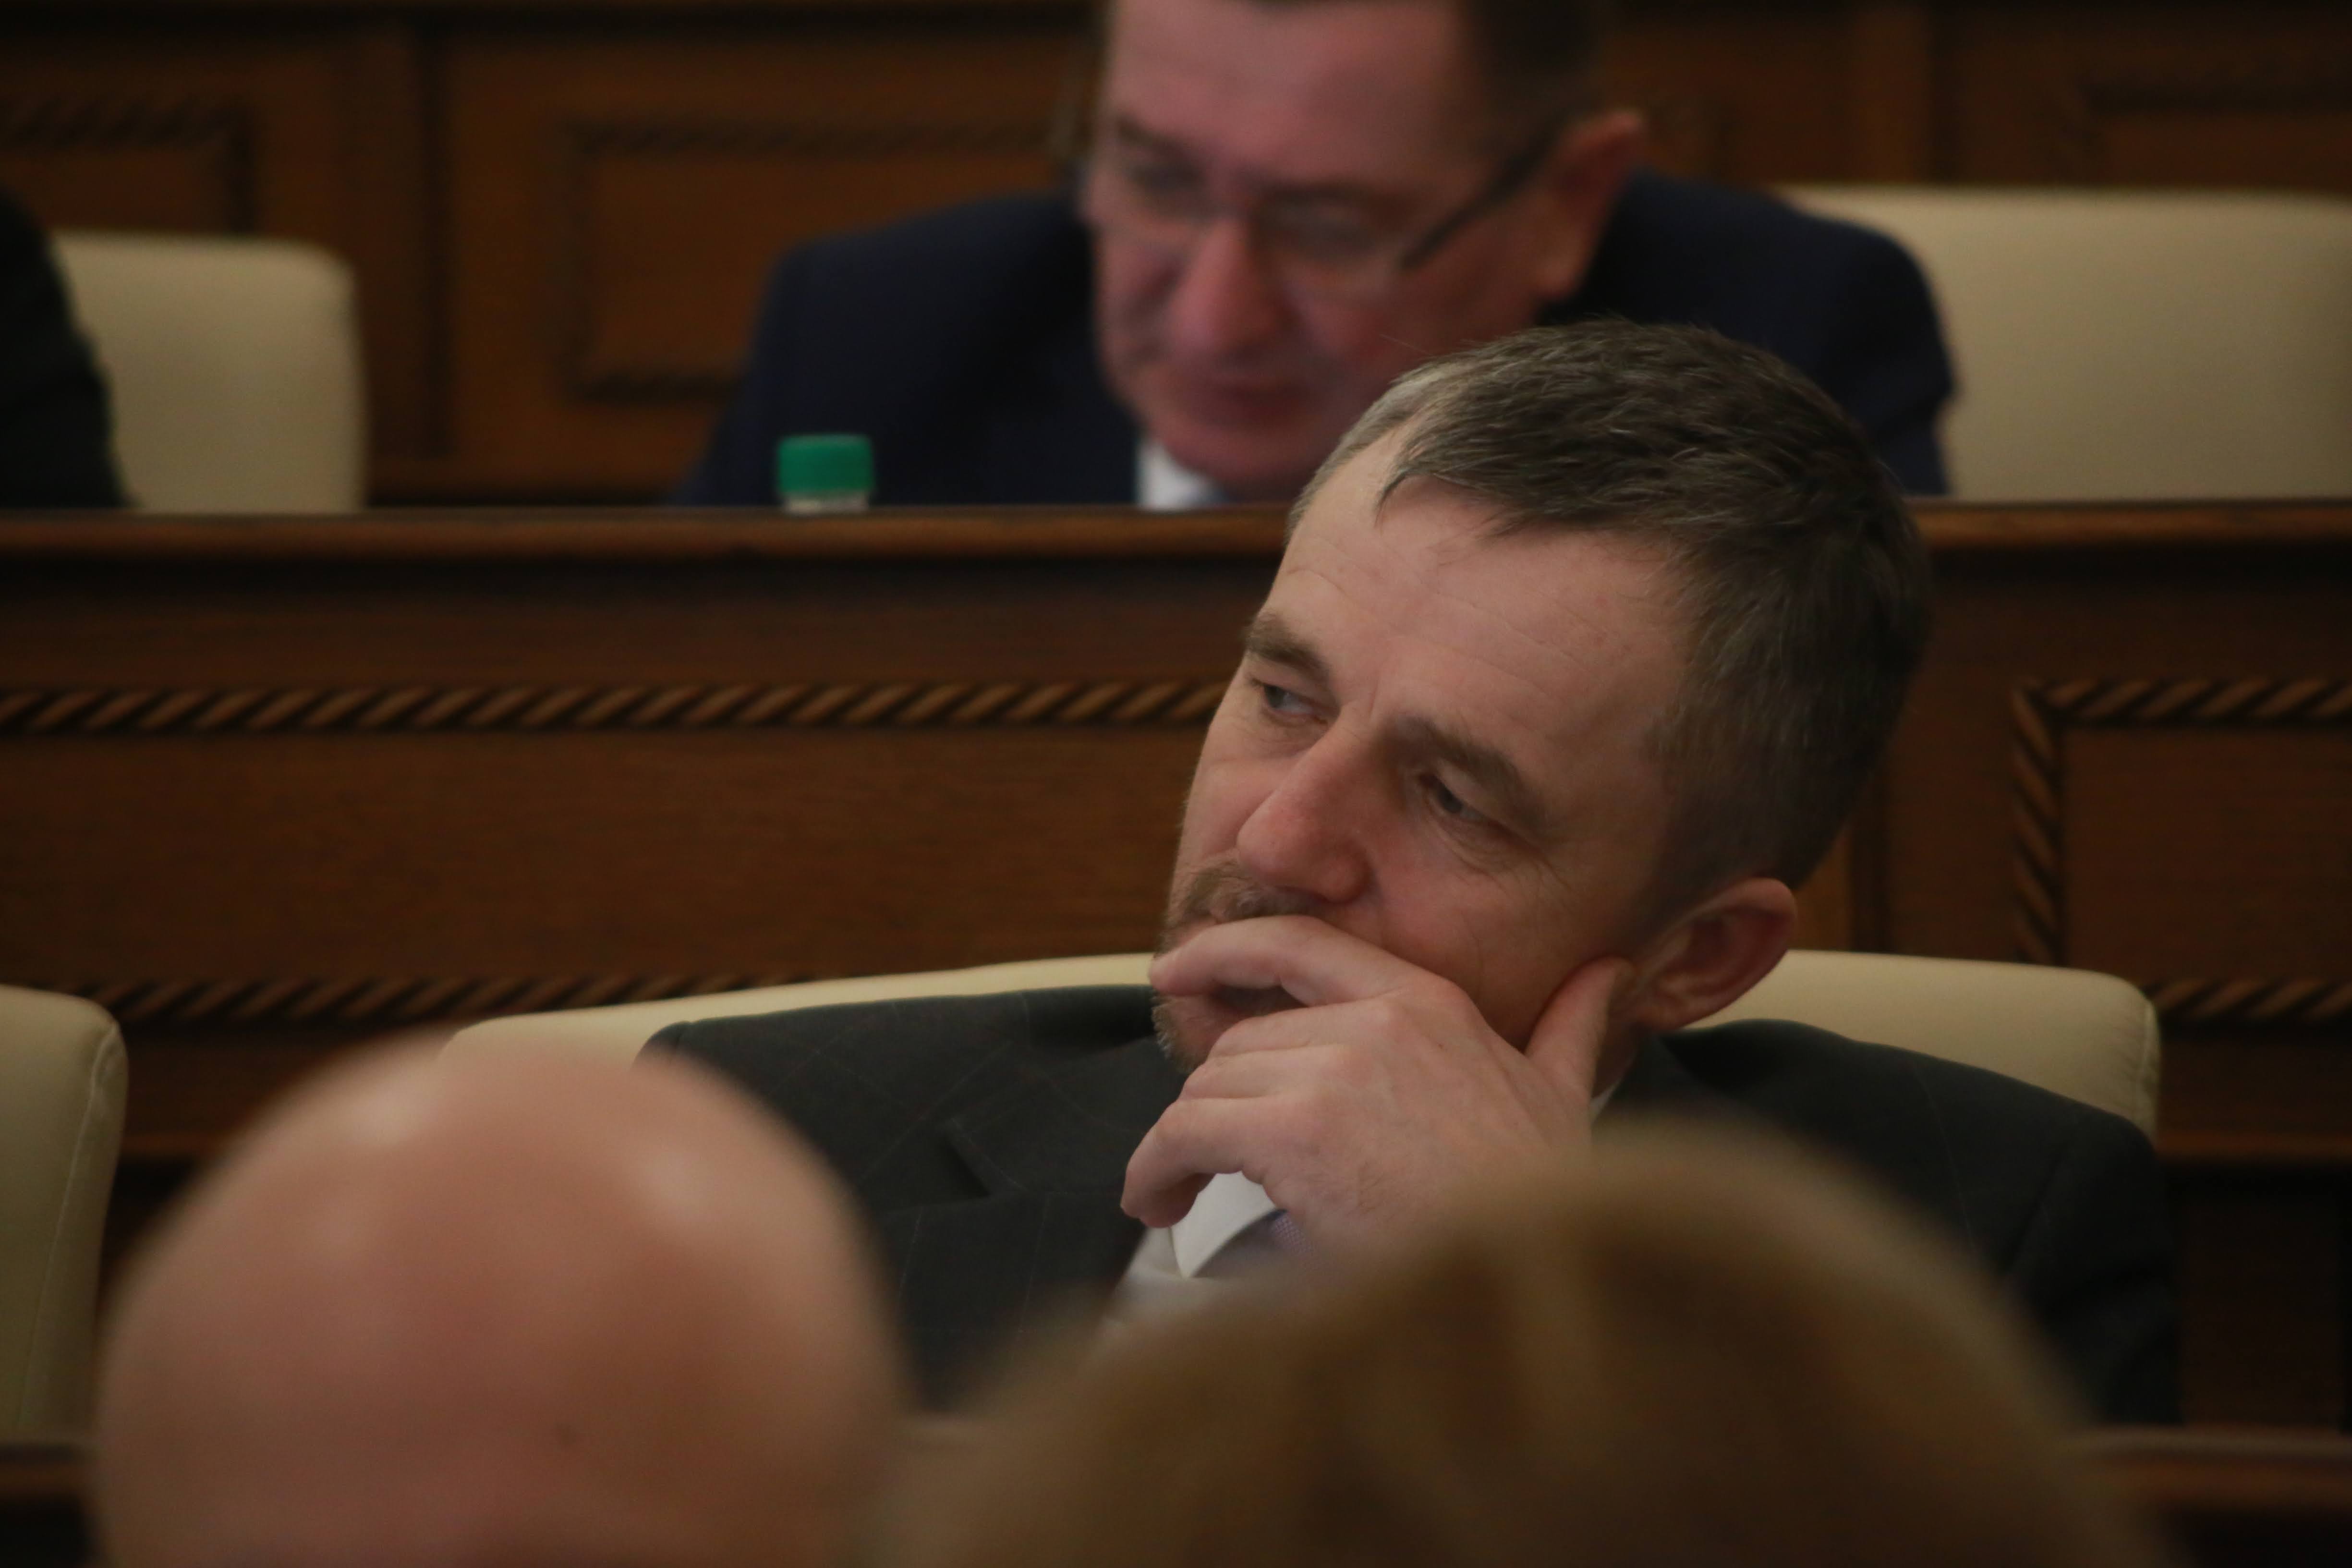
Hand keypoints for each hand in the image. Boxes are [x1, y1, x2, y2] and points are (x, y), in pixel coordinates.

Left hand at [1122, 915, 1630, 1247]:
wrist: (1530, 1282)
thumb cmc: (1541, 1199)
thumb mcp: (1562, 1096)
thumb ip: (1570, 1029)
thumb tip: (1607, 974)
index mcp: (1428, 1002)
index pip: (1302, 946)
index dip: (1227, 950)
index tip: (1177, 970)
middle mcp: (1376, 1021)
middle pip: (1243, 1040)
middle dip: (1213, 1098)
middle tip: (1195, 1151)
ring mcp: (1334, 1073)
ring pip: (1209, 1086)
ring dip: (1181, 1141)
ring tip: (1174, 1191)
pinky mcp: (1293, 1133)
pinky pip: (1187, 1132)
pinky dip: (1157, 1167)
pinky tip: (1157, 1203)